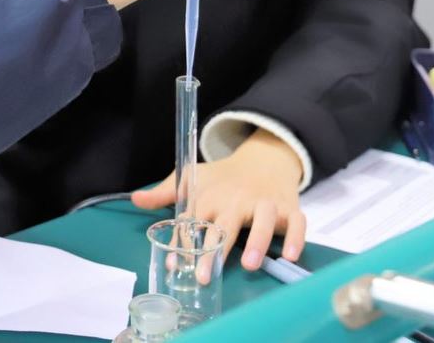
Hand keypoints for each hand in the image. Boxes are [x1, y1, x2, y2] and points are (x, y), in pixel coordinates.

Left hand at [131, 129, 306, 271]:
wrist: (263, 158)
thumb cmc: (224, 178)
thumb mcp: (194, 180)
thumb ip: (166, 193)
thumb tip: (135, 199)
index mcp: (212, 196)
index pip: (196, 221)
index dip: (184, 243)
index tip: (176, 264)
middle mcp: (238, 199)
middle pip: (226, 225)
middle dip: (215, 250)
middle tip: (206, 275)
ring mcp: (265, 202)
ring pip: (264, 219)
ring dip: (257, 241)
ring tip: (249, 264)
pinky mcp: (288, 207)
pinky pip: (297, 221)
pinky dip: (297, 237)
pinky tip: (291, 255)